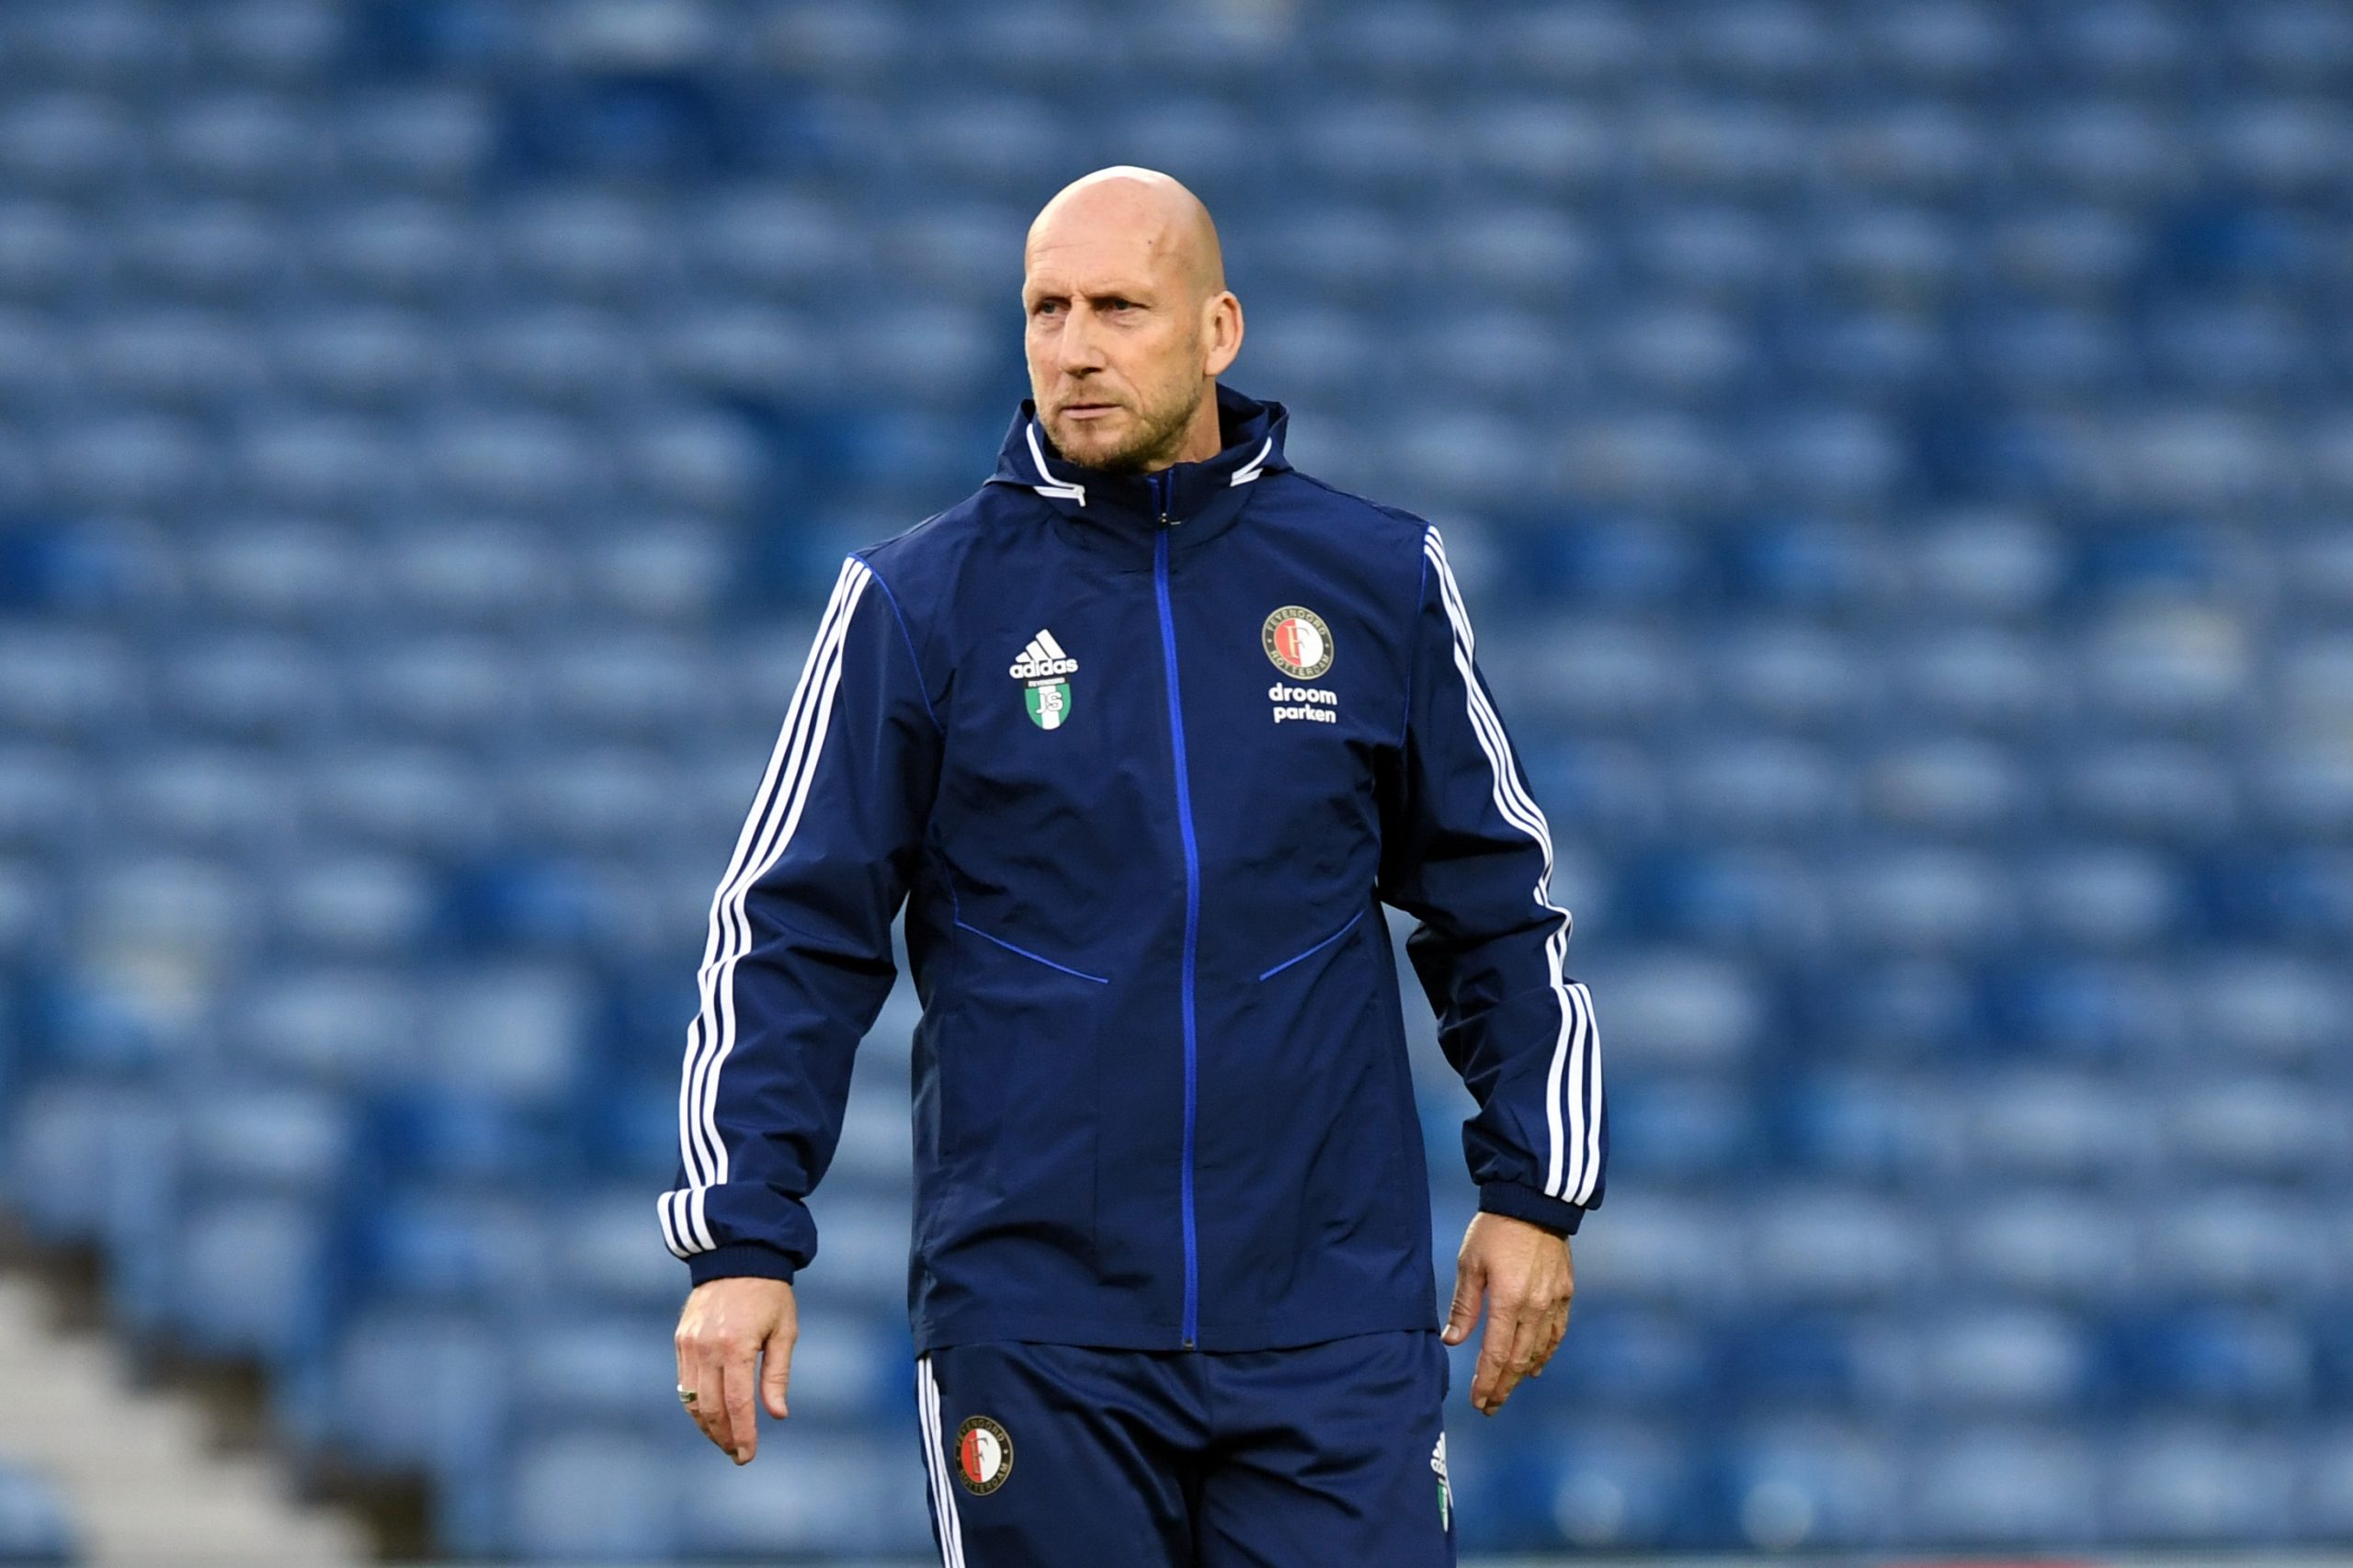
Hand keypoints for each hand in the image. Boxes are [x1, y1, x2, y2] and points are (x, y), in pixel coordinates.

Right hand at [674, 1276, 797, 1462]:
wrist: (737, 1257)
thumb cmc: (769, 1295)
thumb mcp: (784, 1332)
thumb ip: (777, 1376)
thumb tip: (778, 1415)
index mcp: (736, 1346)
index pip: (738, 1404)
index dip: (743, 1434)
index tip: (748, 1455)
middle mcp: (707, 1348)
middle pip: (711, 1408)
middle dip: (724, 1437)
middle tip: (737, 1454)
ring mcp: (690, 1345)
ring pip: (692, 1401)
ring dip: (707, 1426)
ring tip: (725, 1440)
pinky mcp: (681, 1341)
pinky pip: (683, 1384)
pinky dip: (694, 1405)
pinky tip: (709, 1415)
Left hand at [1442, 1212, 1573, 1416]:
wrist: (1534, 1201)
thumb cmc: (1495, 1230)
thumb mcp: (1470, 1264)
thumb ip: (1464, 1306)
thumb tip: (1452, 1341)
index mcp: (1509, 1300)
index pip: (1497, 1354)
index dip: (1487, 1381)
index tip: (1478, 1401)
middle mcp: (1535, 1307)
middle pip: (1519, 1360)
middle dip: (1503, 1386)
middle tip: (1489, 1407)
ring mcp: (1554, 1301)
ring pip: (1540, 1350)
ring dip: (1523, 1374)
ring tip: (1507, 1390)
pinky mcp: (1565, 1292)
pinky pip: (1557, 1332)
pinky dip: (1545, 1353)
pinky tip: (1535, 1364)